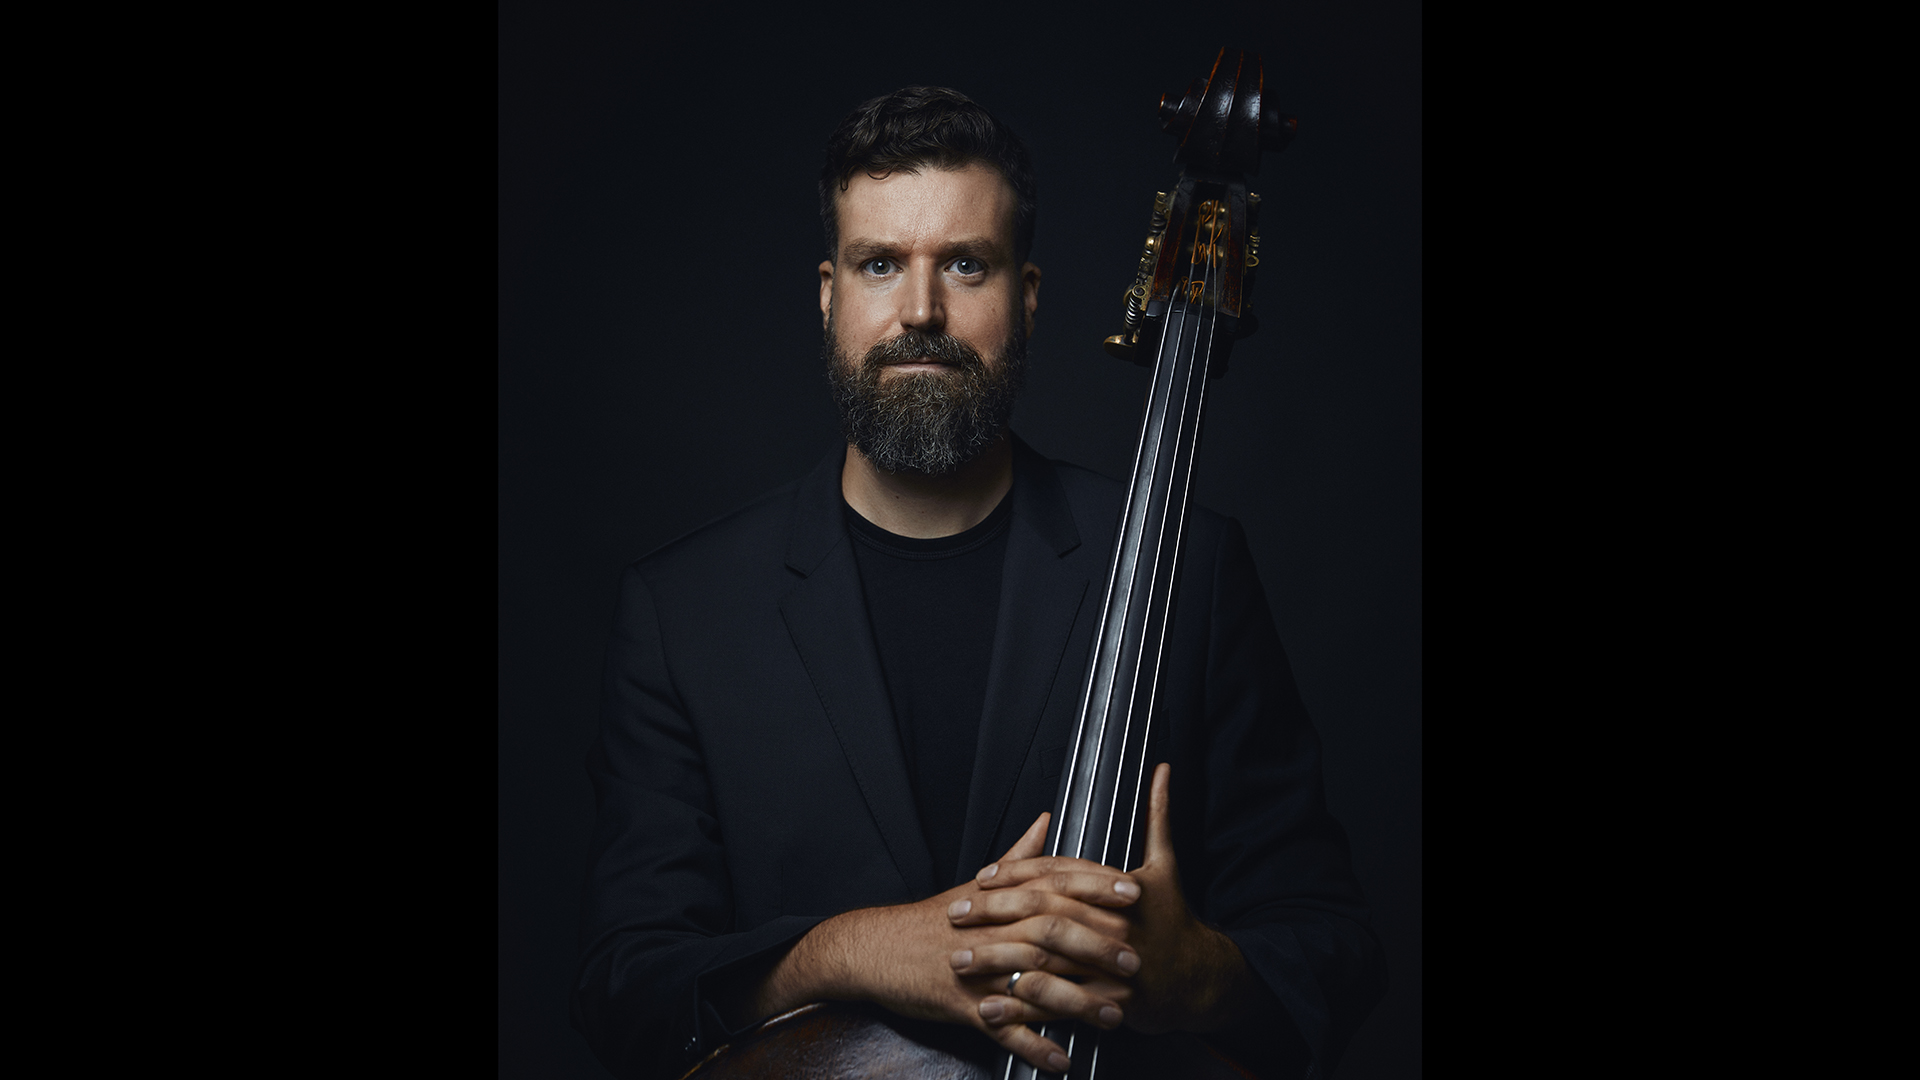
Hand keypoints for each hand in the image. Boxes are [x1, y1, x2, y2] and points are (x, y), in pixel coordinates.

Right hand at [752, 812, 1138, 1073]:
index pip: (1055, 883)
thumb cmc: (929, 919)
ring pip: (1034, 981)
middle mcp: (992, 928)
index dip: (1096, 886)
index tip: (1134, 891)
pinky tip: (1064, 1060)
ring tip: (1114, 1016)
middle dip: (1097, 944)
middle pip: (1052, 929)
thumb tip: (1046, 821)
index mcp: (999, 897)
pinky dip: (1034, 1045)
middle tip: (1136, 958)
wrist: (873, 948)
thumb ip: (1019, 858)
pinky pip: (1003, 1028)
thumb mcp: (974, 884)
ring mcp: (977, 967)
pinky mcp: (961, 1004)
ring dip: (1078, 1001)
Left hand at [972, 763, 1257, 1034]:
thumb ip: (1157, 815)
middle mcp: (1110, 928)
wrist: (1200, 978)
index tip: (980, 878)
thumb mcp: (1167, 864)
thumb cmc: (1176, 918)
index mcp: (1117, 892)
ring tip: (958, 961)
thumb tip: (1160, 768)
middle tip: (954, 916)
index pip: (1056, 877)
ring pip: (1043, 965)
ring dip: (997, 964)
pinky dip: (1019, 1010)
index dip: (1014, 876)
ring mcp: (1107, 970)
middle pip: (1041, 919)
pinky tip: (987, 1009)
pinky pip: (1056, 1009)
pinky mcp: (1106, 1006)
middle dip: (993, 917)